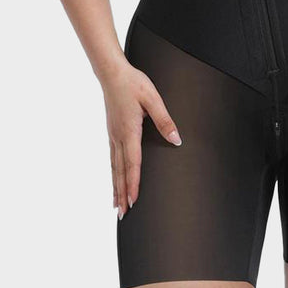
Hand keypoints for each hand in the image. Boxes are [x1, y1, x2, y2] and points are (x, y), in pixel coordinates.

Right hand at [101, 60, 181, 219]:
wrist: (112, 73)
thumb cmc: (133, 83)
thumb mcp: (153, 99)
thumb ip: (165, 120)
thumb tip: (176, 140)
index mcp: (129, 131)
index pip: (133, 163)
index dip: (133, 184)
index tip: (134, 201)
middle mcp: (118, 137)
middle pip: (121, 171)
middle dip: (122, 193)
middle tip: (123, 214)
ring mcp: (113, 135)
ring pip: (114, 167)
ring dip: (116, 187)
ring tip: (116, 205)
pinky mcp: (111, 131)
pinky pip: (112, 157)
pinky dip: (113, 173)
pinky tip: (113, 179)